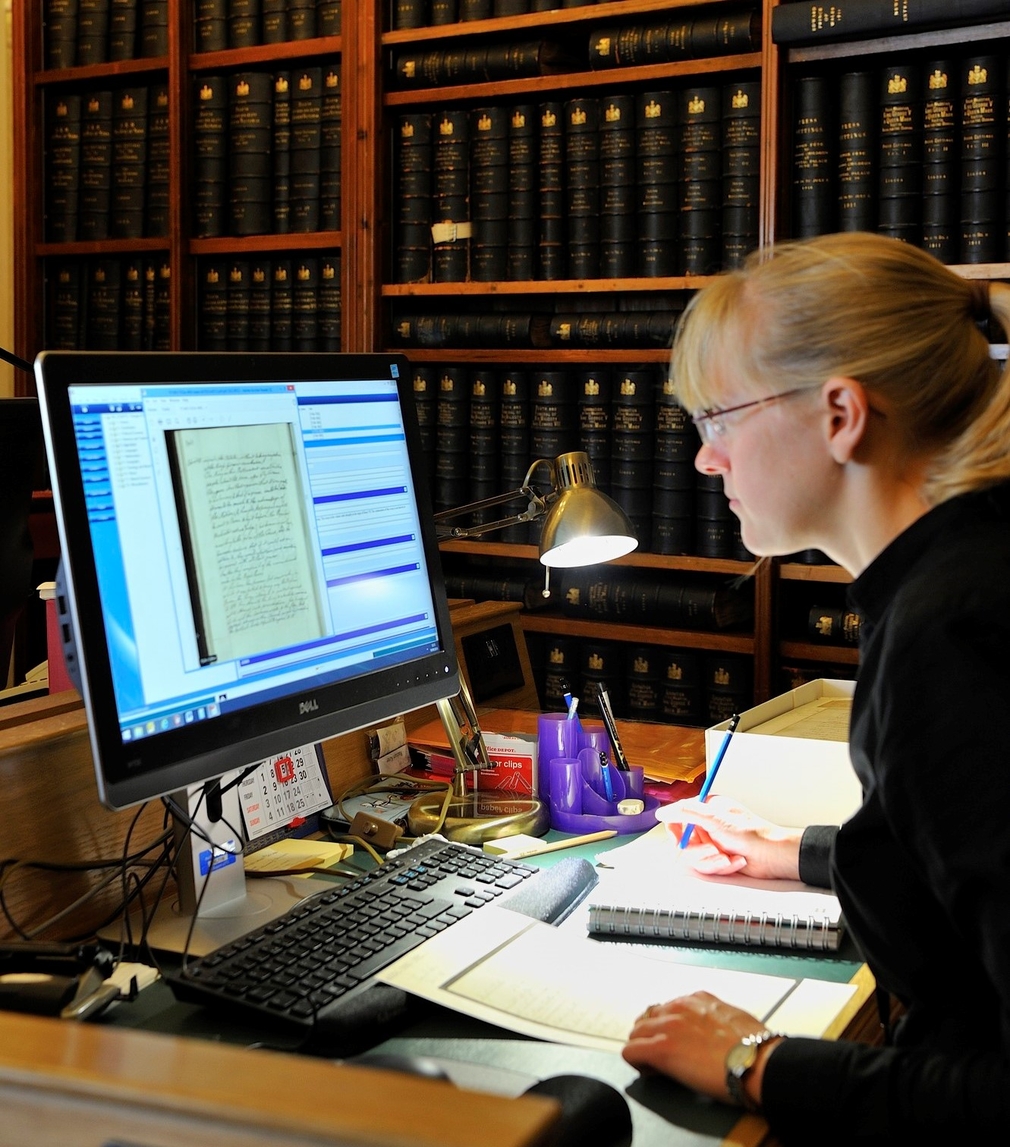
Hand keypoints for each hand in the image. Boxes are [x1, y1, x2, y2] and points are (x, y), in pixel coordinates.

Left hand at [622, 992, 779, 1105]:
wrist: (758, 1061)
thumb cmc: (756, 1047)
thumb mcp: (734, 1020)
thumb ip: (716, 1020)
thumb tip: (715, 1034)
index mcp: (697, 999)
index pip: (666, 1008)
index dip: (667, 1028)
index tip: (674, 1041)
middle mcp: (679, 1007)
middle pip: (647, 1019)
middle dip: (651, 1037)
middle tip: (661, 1056)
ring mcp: (668, 1026)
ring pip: (635, 1033)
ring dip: (642, 1049)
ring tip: (656, 1066)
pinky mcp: (661, 1049)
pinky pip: (630, 1051)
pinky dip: (636, 1062)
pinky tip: (651, 1072)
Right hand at [656, 795, 802, 879]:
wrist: (773, 855)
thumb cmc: (752, 834)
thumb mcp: (714, 819)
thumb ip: (685, 813)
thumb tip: (663, 812)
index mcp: (705, 809)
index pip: (676, 819)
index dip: (677, 833)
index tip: (681, 840)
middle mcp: (706, 825)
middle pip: (683, 843)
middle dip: (699, 852)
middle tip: (713, 851)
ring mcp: (712, 843)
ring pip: (695, 858)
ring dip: (712, 861)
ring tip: (727, 857)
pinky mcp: (718, 859)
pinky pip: (708, 867)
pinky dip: (723, 866)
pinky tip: (736, 860)